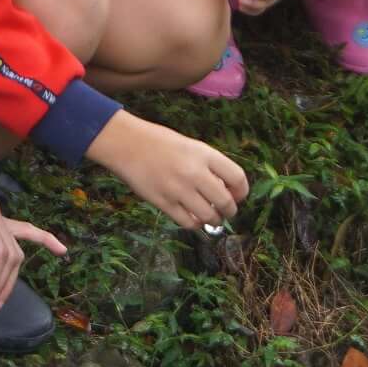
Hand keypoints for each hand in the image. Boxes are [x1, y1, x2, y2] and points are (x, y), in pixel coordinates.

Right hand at [86, 112, 245, 228]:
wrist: (126, 144)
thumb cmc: (159, 142)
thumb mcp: (191, 146)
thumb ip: (209, 165)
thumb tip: (225, 189)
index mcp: (205, 154)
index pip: (238, 178)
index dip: (242, 191)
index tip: (237, 195)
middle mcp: (195, 173)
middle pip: (226, 201)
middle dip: (230, 210)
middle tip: (226, 211)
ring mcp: (179, 189)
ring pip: (209, 216)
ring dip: (214, 220)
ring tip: (211, 218)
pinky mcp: (163, 203)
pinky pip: (188, 222)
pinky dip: (195, 224)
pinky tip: (194, 219)